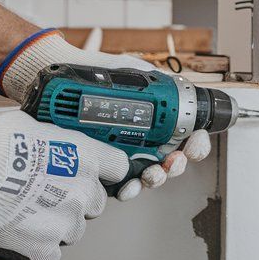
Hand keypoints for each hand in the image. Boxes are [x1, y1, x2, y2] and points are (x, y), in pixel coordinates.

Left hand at [0, 29, 212, 197]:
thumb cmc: (98, 75)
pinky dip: (129, 189)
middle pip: (173, 163)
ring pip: (150, 177)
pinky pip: (121, 185)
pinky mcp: (105, 167)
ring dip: (156, 179)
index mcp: (158, 121)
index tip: (196, 140)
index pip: (187, 138)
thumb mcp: (133, 71)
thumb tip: (176, 87)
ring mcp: (126, 156)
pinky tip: (127, 187)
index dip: (197, 143)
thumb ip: (157, 78)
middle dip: (178, 166)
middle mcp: (146, 142)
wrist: (61, 82)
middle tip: (175, 161)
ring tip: (151, 174)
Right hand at [0, 111, 128, 259]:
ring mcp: (64, 223)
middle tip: (46, 196)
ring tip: (25, 214)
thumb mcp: (30, 127)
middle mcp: (81, 191)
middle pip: (95, 204)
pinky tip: (16, 233)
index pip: (117, 168)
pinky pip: (48, 255)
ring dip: (54, 227)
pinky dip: (34, 250)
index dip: (103, 173)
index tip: (92, 177)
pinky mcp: (42, 249)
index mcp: (84, 157)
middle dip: (75, 202)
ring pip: (72, 232)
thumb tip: (52, 145)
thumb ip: (54, 142)